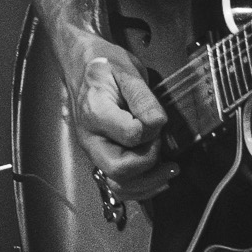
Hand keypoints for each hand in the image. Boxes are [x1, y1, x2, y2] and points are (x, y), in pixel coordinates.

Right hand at [55, 25, 170, 194]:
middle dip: (149, 163)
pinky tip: (158, 176)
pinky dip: (140, 186)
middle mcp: (91, 137)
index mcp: (95, 112)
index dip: (151, 131)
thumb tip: (157, 123)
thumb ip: (142, 98)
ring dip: (147, 183)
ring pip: (117, 185)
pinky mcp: (101, 156)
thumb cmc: (104, 65)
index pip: (130, 135)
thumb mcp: (126, 71)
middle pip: (119, 169)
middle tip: (161, 144)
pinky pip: (118, 184)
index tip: (158, 118)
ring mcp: (94, 150)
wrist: (82, 65)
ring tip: (169, 169)